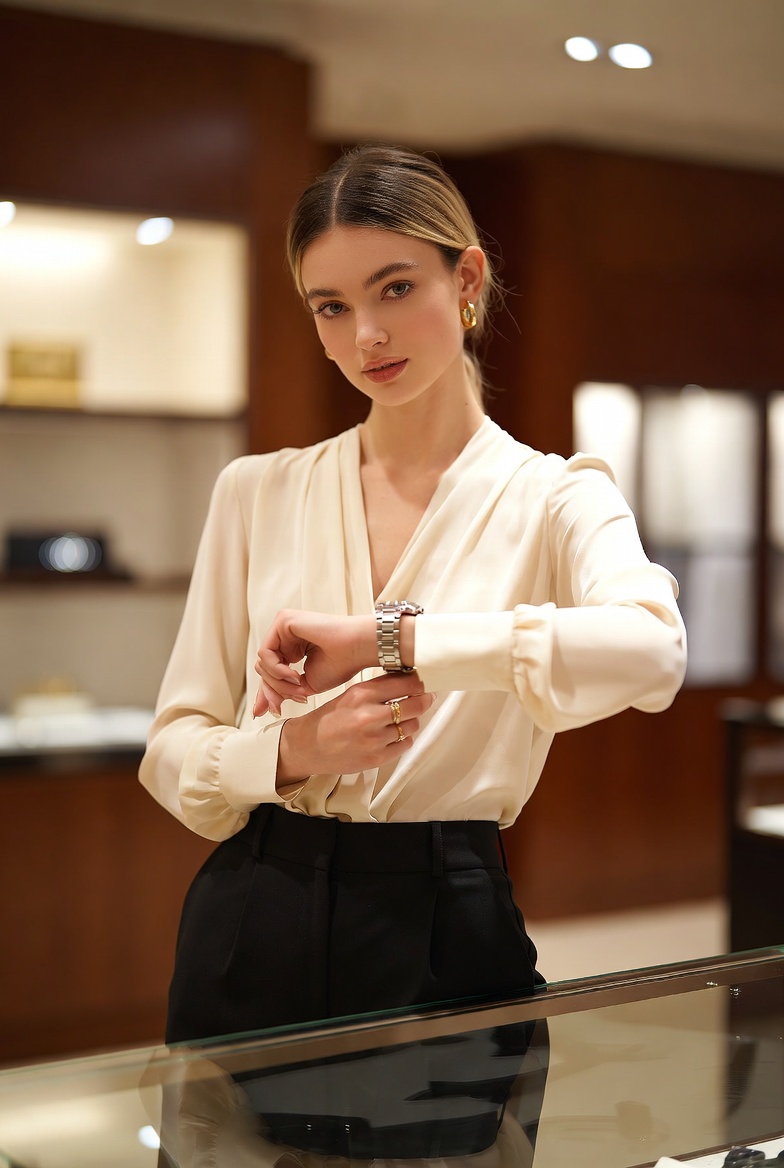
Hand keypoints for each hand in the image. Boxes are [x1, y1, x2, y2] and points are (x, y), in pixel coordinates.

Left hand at [253, 610, 374, 716]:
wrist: (357, 649)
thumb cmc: (340, 665)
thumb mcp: (305, 685)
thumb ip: (282, 691)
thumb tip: (260, 708)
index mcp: (292, 648)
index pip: (270, 672)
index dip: (268, 693)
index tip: (270, 712)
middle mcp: (286, 636)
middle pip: (263, 669)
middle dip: (274, 690)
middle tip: (292, 700)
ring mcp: (283, 626)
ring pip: (262, 663)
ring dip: (278, 682)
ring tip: (299, 686)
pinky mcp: (283, 620)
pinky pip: (265, 653)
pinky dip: (276, 669)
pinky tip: (293, 674)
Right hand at [277, 673, 433, 781]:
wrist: (308, 746)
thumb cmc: (329, 719)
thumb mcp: (351, 694)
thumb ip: (378, 688)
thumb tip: (410, 681)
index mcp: (362, 694)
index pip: (406, 684)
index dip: (420, 683)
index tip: (423, 683)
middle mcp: (369, 715)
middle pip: (415, 704)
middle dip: (424, 700)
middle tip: (425, 698)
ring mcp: (374, 738)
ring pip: (412, 725)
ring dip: (411, 721)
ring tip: (401, 719)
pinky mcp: (377, 757)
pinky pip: (406, 744)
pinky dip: (405, 738)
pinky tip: (394, 734)